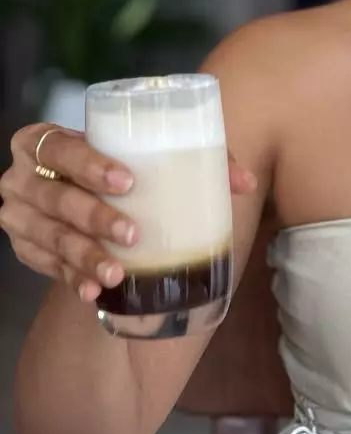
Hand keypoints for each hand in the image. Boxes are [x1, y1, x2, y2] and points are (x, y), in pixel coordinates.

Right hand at [0, 123, 256, 303]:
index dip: (89, 164)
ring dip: (85, 256)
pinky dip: (72, 278)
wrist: (83, 194)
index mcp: (45, 142)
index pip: (61, 148)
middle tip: (132, 234)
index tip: (127, 181)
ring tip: (117, 273)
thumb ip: (196, 158)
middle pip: (56, 197)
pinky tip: (94, 291)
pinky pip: (47, 267)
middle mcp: (24, 177)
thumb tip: (246, 183)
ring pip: (50, 237)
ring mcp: (19, 216)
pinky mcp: (25, 249)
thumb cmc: (119, 166)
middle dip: (94, 217)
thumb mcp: (143, 153)